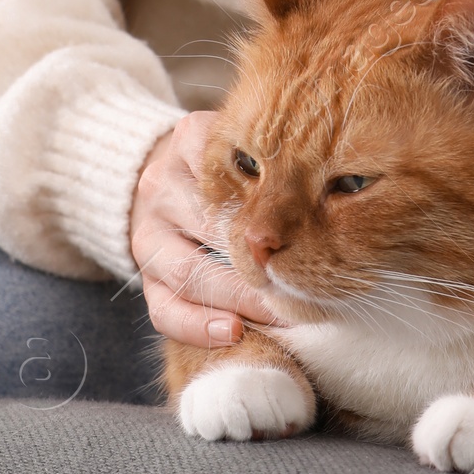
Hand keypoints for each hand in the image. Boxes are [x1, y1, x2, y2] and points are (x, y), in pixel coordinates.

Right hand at [130, 111, 283, 349]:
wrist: (173, 183)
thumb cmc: (231, 167)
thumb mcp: (248, 145)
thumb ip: (276, 159)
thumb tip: (329, 191)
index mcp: (189, 141)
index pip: (226, 169)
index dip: (266, 204)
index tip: (305, 231)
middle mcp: (160, 183)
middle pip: (210, 227)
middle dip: (260, 261)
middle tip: (304, 282)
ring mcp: (147, 232)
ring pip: (186, 271)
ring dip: (237, 299)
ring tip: (279, 314)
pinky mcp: (143, 276)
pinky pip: (163, 309)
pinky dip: (198, 326)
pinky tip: (233, 332)